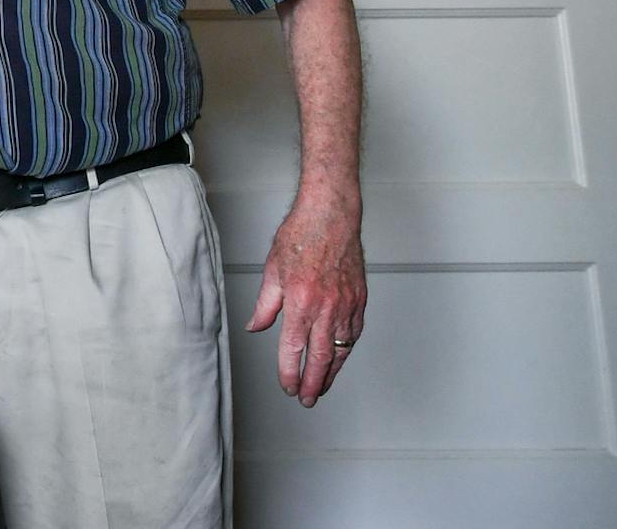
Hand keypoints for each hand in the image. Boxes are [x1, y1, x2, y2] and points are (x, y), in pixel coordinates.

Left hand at [245, 190, 365, 406]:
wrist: (331, 216)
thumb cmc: (300, 236)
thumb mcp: (272, 271)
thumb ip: (265, 305)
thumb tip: (256, 327)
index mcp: (300, 301)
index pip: (293, 348)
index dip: (289, 372)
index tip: (287, 386)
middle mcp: (325, 307)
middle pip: (320, 357)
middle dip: (313, 383)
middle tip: (307, 400)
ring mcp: (346, 305)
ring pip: (340, 350)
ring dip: (331, 373)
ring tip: (322, 388)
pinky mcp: (359, 300)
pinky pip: (354, 333)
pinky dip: (345, 351)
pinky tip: (338, 359)